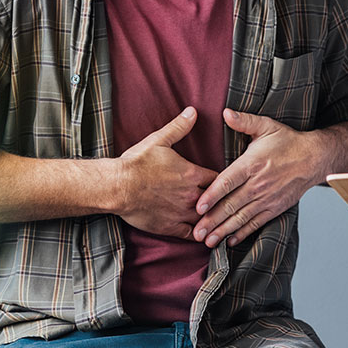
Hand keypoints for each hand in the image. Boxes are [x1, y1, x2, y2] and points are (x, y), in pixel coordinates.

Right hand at [114, 107, 218, 238]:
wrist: (117, 187)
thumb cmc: (136, 163)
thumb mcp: (159, 140)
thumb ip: (179, 127)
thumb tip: (193, 111)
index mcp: (191, 174)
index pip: (219, 178)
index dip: (224, 179)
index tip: (226, 180)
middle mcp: (191, 195)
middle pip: (217, 200)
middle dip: (222, 200)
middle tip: (229, 201)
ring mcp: (181, 213)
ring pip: (206, 219)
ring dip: (213, 218)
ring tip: (220, 219)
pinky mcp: (170, 227)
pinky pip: (191, 235)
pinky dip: (199, 235)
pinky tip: (203, 235)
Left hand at [192, 109, 326, 247]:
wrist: (315, 158)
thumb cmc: (288, 141)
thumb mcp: (266, 126)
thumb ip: (244, 121)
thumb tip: (226, 112)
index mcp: (251, 164)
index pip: (227, 182)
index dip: (211, 196)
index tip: (198, 207)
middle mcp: (258, 184)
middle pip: (231, 205)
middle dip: (212, 221)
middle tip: (196, 233)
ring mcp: (267, 198)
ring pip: (241, 218)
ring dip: (223, 231)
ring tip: (208, 242)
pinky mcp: (275, 207)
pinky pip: (256, 223)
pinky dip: (243, 233)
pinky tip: (230, 241)